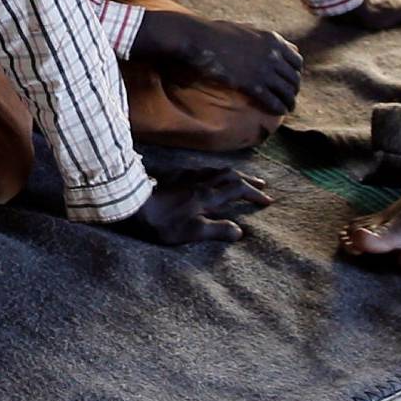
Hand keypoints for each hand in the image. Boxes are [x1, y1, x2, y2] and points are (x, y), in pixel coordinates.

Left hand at [124, 167, 270, 245]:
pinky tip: (205, 174)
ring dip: (231, 173)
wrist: (133, 206)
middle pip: (230, 175)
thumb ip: (218, 230)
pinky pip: (198, 169)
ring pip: (215, 170)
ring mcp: (186, 176)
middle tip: (261, 185)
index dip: (254, 195)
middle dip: (248, 180)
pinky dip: (210, 171)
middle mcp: (200, 182)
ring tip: (239, 177)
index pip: (238, 191)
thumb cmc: (162, 223)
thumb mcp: (192, 232)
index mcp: (208, 196)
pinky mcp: (172, 175)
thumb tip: (240, 231)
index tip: (267, 201)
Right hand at [179, 19, 303, 113]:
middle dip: (293, 89)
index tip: (290, 80)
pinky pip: (273, 100)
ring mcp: (264, 70)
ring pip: (287, 91)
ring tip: (287, 108)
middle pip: (294, 78)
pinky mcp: (252, 84)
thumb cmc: (216, 32)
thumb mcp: (245, 29)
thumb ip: (262, 37)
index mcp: (273, 40)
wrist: (200, 39)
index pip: (296, 61)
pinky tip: (279, 112)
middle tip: (289, 97)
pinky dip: (278, 108)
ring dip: (289, 101)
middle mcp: (273, 55)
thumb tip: (269, 42)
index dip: (295, 73)